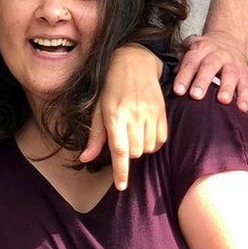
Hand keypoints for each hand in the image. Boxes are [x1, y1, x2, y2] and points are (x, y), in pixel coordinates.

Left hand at [80, 44, 166, 189]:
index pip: (119, 150)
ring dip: (140, 147)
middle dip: (127, 153)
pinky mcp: (162, 112)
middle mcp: (133, 115)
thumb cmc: (110, 87)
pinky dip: (153, 142)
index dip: (121, 171)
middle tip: (122, 139)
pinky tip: (145, 131)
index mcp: (114, 115)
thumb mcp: (98, 109)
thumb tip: (85, 158)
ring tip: (133, 132)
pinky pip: (161, 140)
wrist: (134, 62)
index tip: (121, 186)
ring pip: (148, 148)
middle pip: (134, 152)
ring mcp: (150, 113)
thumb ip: (95, 136)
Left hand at [174, 30, 247, 110]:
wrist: (228, 39)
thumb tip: (172, 76)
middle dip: (202, 81)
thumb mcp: (192, 48)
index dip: (184, 76)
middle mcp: (217, 54)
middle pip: (209, 66)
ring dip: (226, 87)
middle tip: (196, 95)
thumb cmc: (206, 50)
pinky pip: (246, 84)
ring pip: (230, 74)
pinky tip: (241, 107)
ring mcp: (232, 63)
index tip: (178, 90)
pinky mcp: (244, 73)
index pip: (190, 62)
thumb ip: (182, 61)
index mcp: (201, 49)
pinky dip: (244, 97)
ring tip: (223, 100)